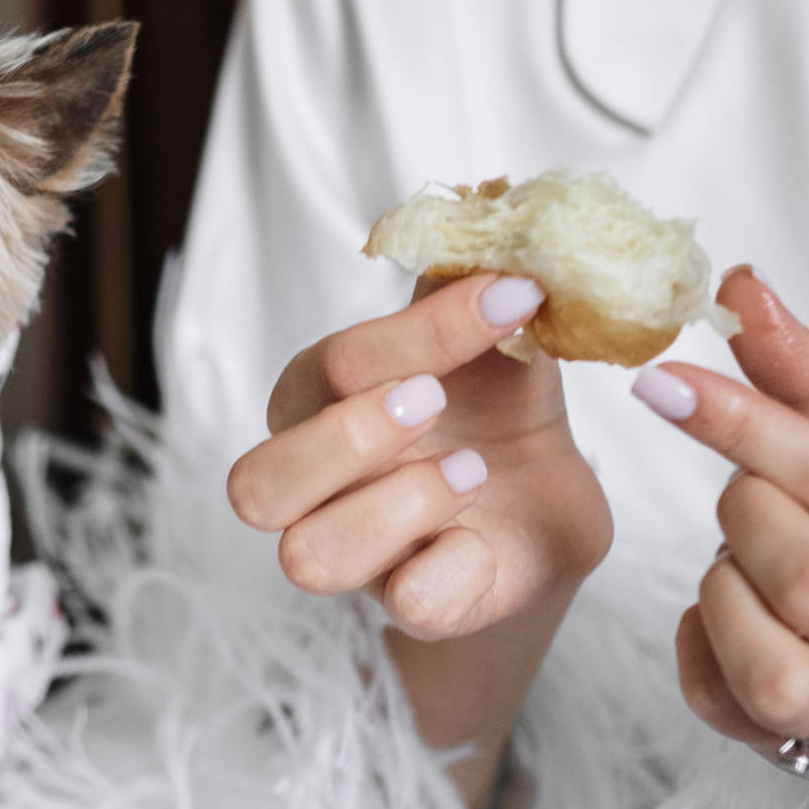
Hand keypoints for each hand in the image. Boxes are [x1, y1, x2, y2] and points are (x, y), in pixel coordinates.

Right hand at [227, 274, 613, 807]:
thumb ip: (471, 275)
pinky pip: (406, 607)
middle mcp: (314, 487)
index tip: (511, 296)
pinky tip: (486, 537)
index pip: (331, 368)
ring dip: (394, 507)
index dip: (418, 332)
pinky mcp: (417, 606)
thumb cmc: (494, 408)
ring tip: (472, 472)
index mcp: (316, 404)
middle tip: (435, 401)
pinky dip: (449, 569)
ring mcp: (358, 557)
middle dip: (346, 439)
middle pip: (257, 485)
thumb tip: (491, 201)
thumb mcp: (492, 336)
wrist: (551, 495)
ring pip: (307, 557)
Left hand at [636, 269, 808, 808]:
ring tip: (748, 565)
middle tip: (753, 501)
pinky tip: (731, 622)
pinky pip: (718, 696)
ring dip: (723, 587)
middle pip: (799, 567)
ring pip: (760, 646)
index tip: (666, 382)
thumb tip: (743, 286)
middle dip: (746, 515)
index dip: (749, 428)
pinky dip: (700, 642)